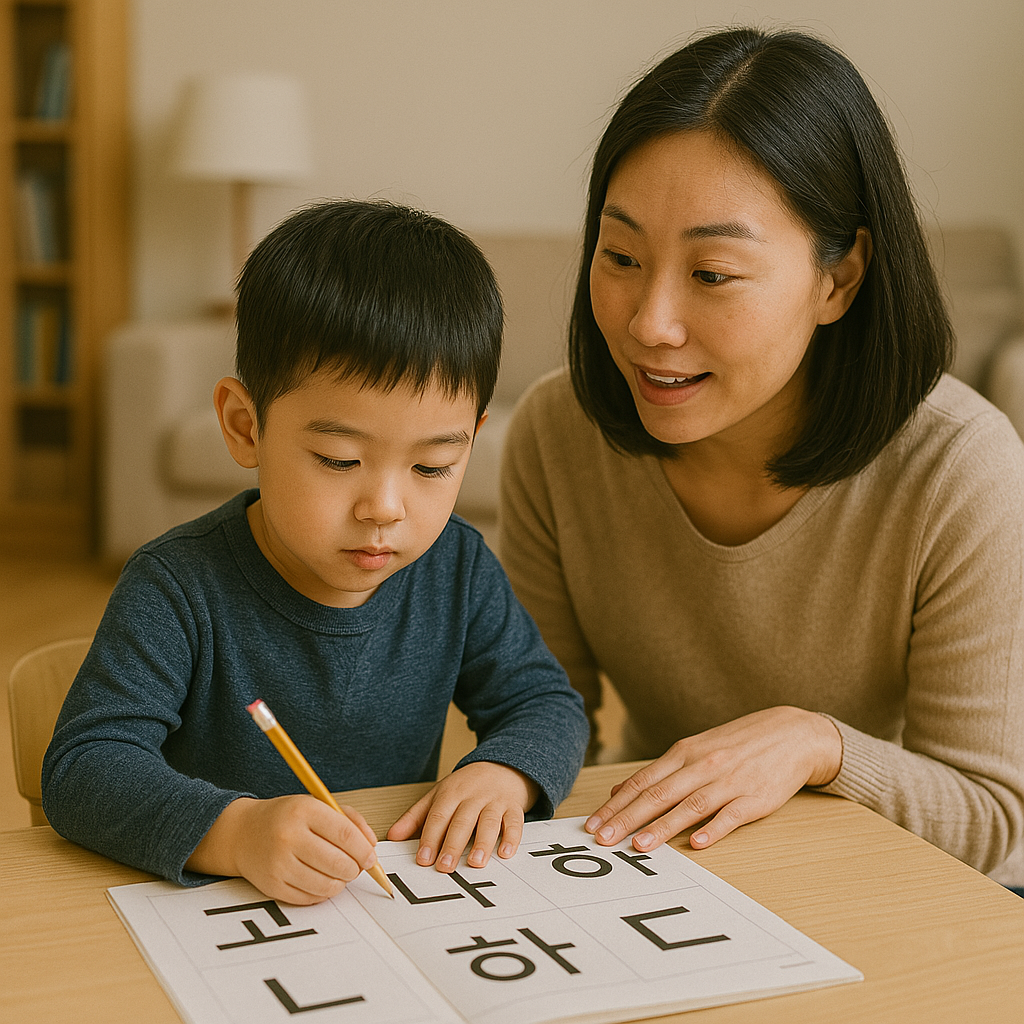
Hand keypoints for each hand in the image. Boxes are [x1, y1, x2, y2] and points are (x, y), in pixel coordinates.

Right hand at [186, 795, 378, 904]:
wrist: (243, 832)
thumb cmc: (286, 818)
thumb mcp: (317, 805)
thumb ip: (349, 820)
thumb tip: (371, 844)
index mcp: (303, 810)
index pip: (345, 834)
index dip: (363, 850)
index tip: (370, 857)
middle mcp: (289, 836)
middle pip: (338, 862)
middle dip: (355, 869)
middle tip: (356, 867)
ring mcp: (279, 863)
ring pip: (326, 884)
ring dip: (340, 883)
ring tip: (339, 874)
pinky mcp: (272, 885)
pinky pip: (309, 898)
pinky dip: (323, 893)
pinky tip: (321, 880)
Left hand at [387, 762, 539, 871]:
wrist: (502, 766)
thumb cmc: (467, 785)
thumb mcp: (438, 795)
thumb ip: (415, 816)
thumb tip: (393, 836)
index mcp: (451, 793)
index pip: (438, 816)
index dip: (430, 838)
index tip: (423, 859)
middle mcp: (473, 797)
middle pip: (462, 821)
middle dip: (453, 844)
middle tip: (445, 866)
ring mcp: (495, 801)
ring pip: (488, 822)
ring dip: (482, 843)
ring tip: (475, 862)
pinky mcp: (513, 808)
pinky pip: (515, 822)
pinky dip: (512, 837)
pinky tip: (506, 852)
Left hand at [585, 706, 841, 852]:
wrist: (791, 733)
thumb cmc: (738, 743)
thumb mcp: (696, 748)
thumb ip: (660, 771)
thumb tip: (620, 791)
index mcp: (685, 753)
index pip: (642, 781)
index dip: (616, 804)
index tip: (593, 823)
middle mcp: (702, 766)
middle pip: (658, 795)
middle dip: (627, 819)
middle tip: (602, 840)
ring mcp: (728, 782)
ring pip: (689, 806)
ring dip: (662, 827)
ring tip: (638, 846)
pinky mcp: (753, 799)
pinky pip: (729, 816)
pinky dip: (712, 830)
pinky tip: (696, 844)